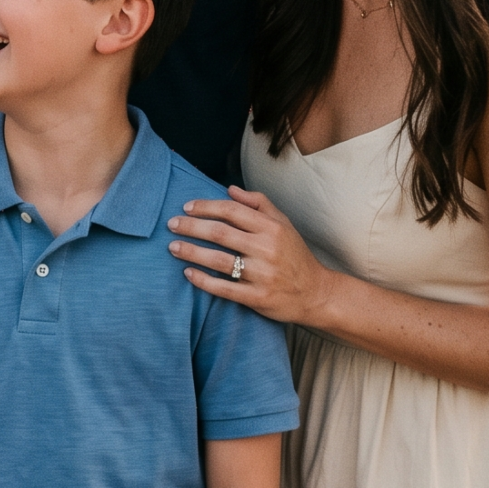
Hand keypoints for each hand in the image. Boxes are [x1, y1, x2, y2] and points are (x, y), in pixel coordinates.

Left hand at [167, 184, 334, 325]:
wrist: (316, 293)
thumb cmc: (295, 255)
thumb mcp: (284, 223)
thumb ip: (258, 203)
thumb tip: (230, 189)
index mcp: (271, 228)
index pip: (231, 211)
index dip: (206, 207)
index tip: (186, 208)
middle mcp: (267, 249)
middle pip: (220, 233)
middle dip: (191, 227)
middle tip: (171, 224)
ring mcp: (262, 274)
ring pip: (219, 261)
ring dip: (191, 252)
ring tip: (172, 247)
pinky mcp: (257, 298)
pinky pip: (224, 288)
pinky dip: (203, 281)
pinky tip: (188, 273)